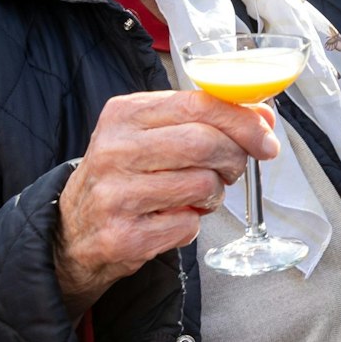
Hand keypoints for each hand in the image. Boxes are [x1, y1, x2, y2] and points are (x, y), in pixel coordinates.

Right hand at [55, 91, 278, 314]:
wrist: (73, 229)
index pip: (197, 105)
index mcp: (124, 114)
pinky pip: (188, 226)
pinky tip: (173, 218)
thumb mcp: (149, 133)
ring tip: (195, 195)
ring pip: (202, 185)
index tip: (266, 137)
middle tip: (233, 169)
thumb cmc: (123, 176)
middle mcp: (115, 151)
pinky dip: (193, 224)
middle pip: (204, 144)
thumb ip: (202, 120)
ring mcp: (116, 195)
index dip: (242, 121)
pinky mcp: (124, 236)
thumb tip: (263, 118)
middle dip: (234, 158)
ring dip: (213, 194)